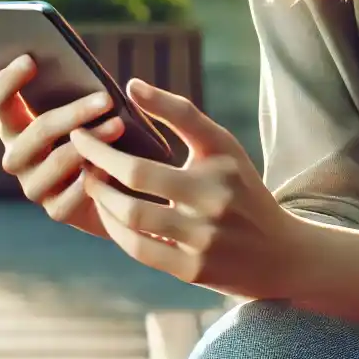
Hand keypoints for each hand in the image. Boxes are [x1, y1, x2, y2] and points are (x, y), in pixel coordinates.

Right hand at [0, 54, 123, 238]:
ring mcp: (34, 186)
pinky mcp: (57, 211)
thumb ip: (81, 89)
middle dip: (72, 114)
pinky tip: (110, 167)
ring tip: (119, 126)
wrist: (116, 187)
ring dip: (88, 143)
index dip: (8, 80)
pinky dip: (91, 181)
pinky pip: (70, 197)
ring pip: (53, 163)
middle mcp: (18, 156)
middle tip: (106, 98)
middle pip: (34, 132)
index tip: (31, 59)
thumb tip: (93, 68)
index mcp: (16, 125)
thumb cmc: (98, 133)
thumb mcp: (87, 110)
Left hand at [70, 77, 305, 300]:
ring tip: (91, 183)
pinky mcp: (193, 272)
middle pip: (136, 186)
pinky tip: (109, 215)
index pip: (153, 153)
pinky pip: (140, 250)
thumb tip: (132, 86)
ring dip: (102, 200)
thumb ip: (180, 114)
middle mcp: (213, 205)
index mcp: (219, 168)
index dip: (105, 146)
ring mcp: (202, 242)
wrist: (279, 253)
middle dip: (97, 169)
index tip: (80, 131)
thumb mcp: (222, 146)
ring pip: (133, 221)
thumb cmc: (241, 189)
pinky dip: (117, 230)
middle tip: (79, 156)